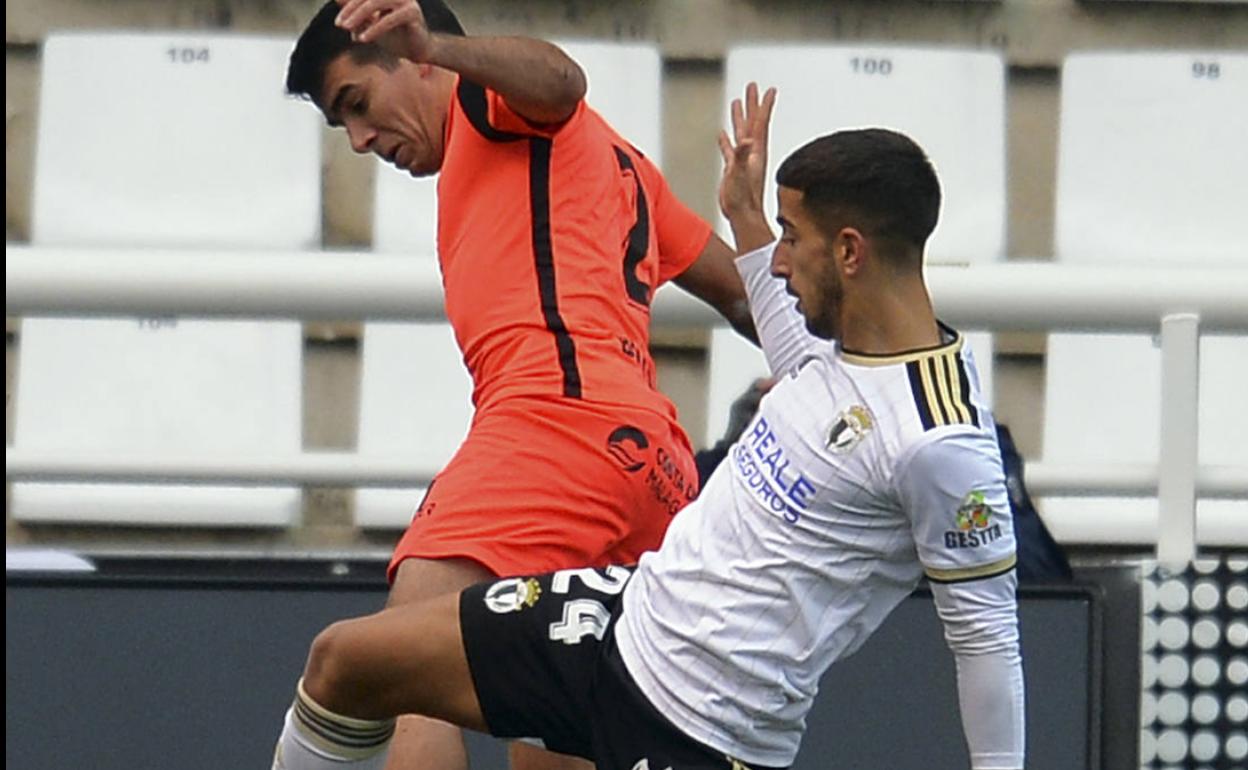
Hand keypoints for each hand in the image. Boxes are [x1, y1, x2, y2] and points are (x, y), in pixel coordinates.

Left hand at [335, 0, 434, 62]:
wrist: (417, 52)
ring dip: (359, 16)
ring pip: (376, 3)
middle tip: (339, 25)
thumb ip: (356, 12)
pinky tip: (364, 39)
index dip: (348, 5)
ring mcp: (405, 0)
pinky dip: (374, 29)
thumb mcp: (370, 25)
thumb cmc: (394, 38)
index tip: (338, 23)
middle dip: (350, 10)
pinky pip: (389, 19)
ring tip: (348, 29)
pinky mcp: (412, 13)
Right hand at [717, 82, 775, 221]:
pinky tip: (723, 134)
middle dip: (752, 105)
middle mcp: (751, 153)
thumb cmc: (743, 198)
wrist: (743, 216)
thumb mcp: (741, 175)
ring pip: (741, 133)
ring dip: (739, 118)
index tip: (769, 90)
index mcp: (755, 152)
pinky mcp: (734, 170)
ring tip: (737, 103)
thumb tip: (746, 141)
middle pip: (752, 123)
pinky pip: (730, 150)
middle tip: (752, 87)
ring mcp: (742, 161)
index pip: (760, 123)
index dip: (764, 106)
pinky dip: (727, 141)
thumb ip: (742, 158)